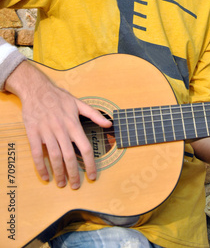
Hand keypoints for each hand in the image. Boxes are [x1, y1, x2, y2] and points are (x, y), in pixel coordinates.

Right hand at [5, 61, 111, 188]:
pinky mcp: (33, 133)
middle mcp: (61, 129)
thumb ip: (94, 115)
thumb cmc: (59, 97)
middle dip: (73, 174)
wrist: (37, 90)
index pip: (85, 148)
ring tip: (62, 184)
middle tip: (76, 186)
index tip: (92, 176)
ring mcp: (46, 132)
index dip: (89, 164)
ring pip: (54, 157)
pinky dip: (41, 167)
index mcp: (73, 124)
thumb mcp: (79, 103)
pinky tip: (45, 176)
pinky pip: (37, 154)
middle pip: (69, 156)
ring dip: (58, 173)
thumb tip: (109, 123)